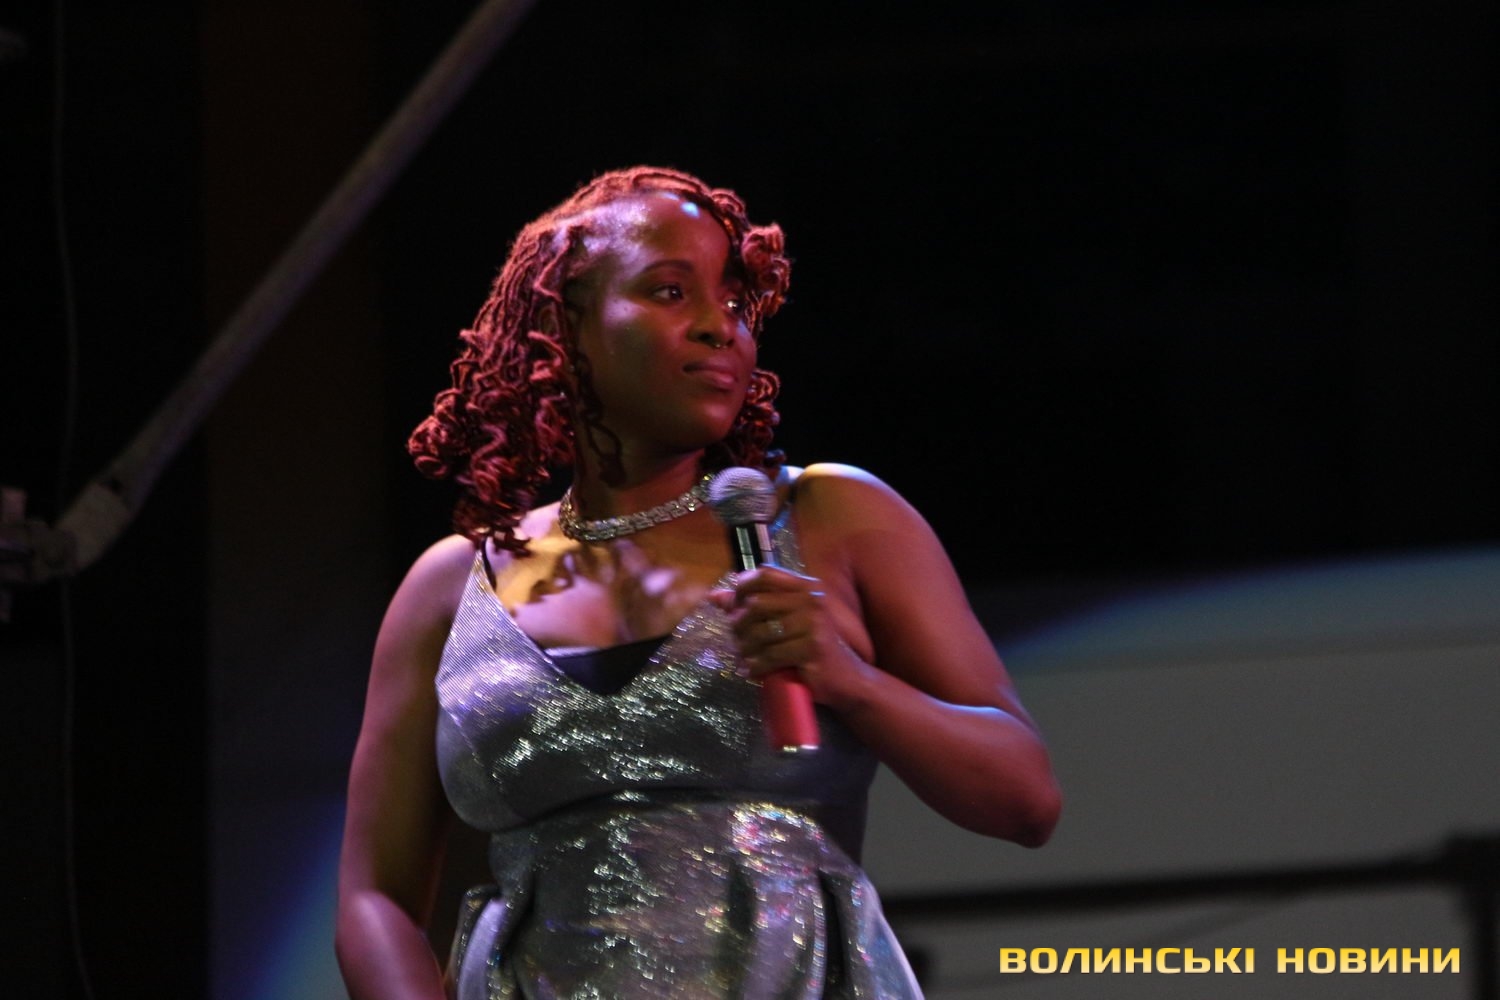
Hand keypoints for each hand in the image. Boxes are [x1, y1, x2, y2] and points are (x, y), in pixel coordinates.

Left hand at [707, 565, 867, 708]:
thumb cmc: (813, 647)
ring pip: (761, 633)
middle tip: (737, 640)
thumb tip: (715, 597)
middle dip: (739, 624)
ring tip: (744, 658)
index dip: (742, 587)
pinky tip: (753, 671)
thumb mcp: (787, 621)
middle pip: (757, 604)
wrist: (848, 679)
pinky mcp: (812, 650)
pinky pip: (771, 656)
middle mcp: (812, 601)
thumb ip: (752, 605)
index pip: (765, 574)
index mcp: (806, 588)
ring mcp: (814, 625)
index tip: (735, 607)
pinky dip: (756, 666)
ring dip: (745, 649)